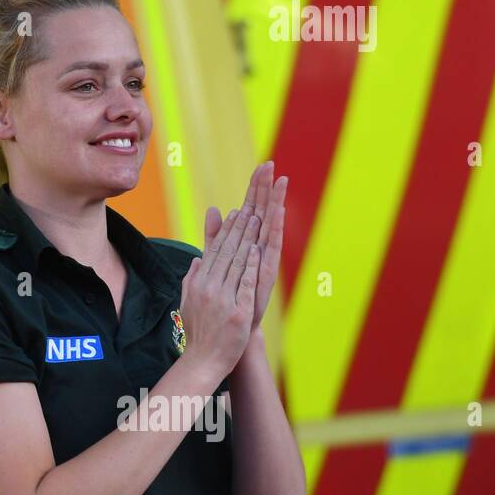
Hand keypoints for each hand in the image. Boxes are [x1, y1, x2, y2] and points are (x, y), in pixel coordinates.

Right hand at [179, 205, 260, 378]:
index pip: (214, 251)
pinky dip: (251, 266)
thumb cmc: (199, 331)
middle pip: (226, 252)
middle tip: (250, 207)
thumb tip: (198, 258)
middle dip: (239, 228)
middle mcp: (209, 288)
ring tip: (256, 220)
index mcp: (199, 283)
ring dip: (247, 240)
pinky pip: (245, 285)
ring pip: (236, 264)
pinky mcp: (238, 313)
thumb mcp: (190, 299)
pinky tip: (257, 250)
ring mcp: (223, 300)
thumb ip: (194, 276)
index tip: (235, 213)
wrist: (204, 361)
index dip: (226, 231)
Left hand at [203, 161, 287, 328]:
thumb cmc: (229, 296)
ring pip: (270, 226)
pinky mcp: (266, 274)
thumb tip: (214, 209)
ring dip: (275, 203)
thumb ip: (214, 235)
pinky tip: (276, 213)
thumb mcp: (217, 259)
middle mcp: (260, 249)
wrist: (235, 330)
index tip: (262, 165)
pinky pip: (271, 248)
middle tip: (271, 164)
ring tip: (279, 181)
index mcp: (248, 244)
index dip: (256, 189)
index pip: (253, 209)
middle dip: (267, 189)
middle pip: (263, 212)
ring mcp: (264, 262)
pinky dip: (274, 231)